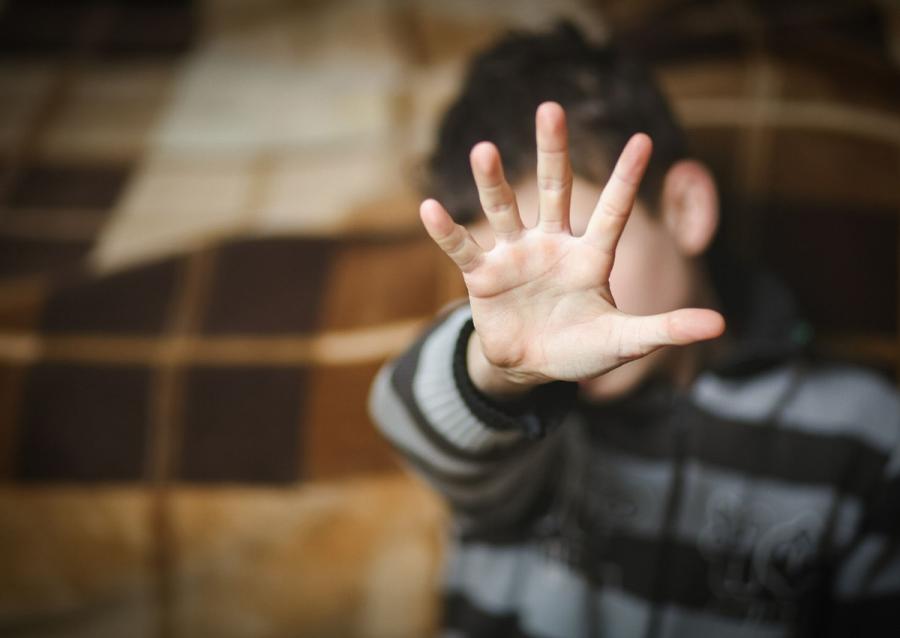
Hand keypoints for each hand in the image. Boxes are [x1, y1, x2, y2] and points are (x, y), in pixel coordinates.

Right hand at [420, 102, 724, 395]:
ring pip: (504, 210)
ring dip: (493, 182)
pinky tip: (429, 208)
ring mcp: (515, 256)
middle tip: (551, 108)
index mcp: (590, 257)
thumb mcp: (624, 341)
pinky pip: (462, 247)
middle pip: (554, 191)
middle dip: (552, 151)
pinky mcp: (483, 275)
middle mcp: (552, 245)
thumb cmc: (580, 348)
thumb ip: (665, 328)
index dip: (625, 179)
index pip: (612, 211)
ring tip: (484, 150)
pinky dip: (446, 230)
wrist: (531, 365)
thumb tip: (720, 325)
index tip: (642, 140)